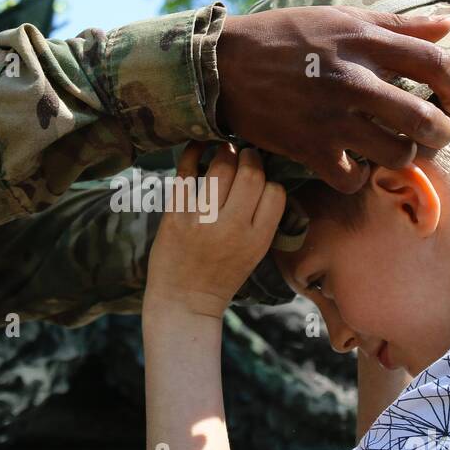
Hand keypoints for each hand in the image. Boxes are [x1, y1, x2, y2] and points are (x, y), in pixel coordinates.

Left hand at [144, 142, 285, 318]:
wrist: (183, 303)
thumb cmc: (221, 276)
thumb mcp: (253, 254)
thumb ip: (261, 220)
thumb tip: (263, 175)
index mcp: (256, 240)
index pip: (275, 192)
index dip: (269, 180)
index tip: (260, 177)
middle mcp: (231, 229)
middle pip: (251, 174)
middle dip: (250, 158)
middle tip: (245, 155)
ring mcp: (202, 221)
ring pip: (222, 167)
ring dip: (226, 152)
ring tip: (225, 150)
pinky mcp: (175, 216)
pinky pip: (186, 173)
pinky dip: (193, 153)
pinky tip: (198, 146)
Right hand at [214, 6, 449, 192]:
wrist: (224, 65)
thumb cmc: (286, 37)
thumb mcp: (343, 18)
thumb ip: (398, 24)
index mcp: (365, 42)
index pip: (436, 64)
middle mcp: (353, 80)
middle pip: (424, 119)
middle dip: (440, 132)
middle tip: (434, 134)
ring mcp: (331, 117)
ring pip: (397, 154)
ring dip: (402, 156)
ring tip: (393, 148)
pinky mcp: (309, 147)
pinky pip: (353, 178)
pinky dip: (356, 176)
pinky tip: (351, 164)